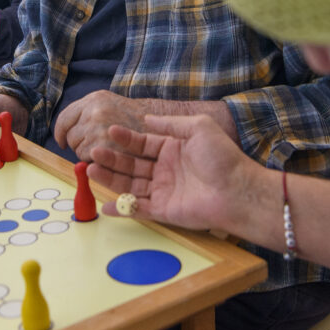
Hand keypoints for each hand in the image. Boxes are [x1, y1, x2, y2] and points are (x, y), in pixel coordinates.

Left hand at [53, 90, 151, 160]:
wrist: (158, 128)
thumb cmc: (135, 120)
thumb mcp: (109, 103)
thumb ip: (88, 111)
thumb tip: (64, 132)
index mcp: (95, 99)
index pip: (65, 118)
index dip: (60, 131)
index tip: (61, 140)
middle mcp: (95, 112)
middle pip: (70, 136)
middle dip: (78, 144)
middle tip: (95, 146)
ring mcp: (99, 129)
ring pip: (77, 149)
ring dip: (88, 154)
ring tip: (107, 150)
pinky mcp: (104, 148)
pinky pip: (86, 159)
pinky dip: (95, 163)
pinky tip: (111, 156)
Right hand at [88, 114, 264, 233]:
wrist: (237, 190)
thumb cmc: (221, 157)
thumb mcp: (198, 128)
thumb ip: (171, 123)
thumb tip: (147, 118)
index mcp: (173, 149)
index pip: (142, 143)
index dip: (125, 138)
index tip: (108, 131)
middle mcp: (165, 169)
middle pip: (131, 164)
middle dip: (112, 158)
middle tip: (93, 152)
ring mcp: (163, 191)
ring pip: (130, 184)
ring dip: (110, 178)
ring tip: (91, 169)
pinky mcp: (164, 211)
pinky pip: (138, 209)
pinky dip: (122, 208)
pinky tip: (104, 203)